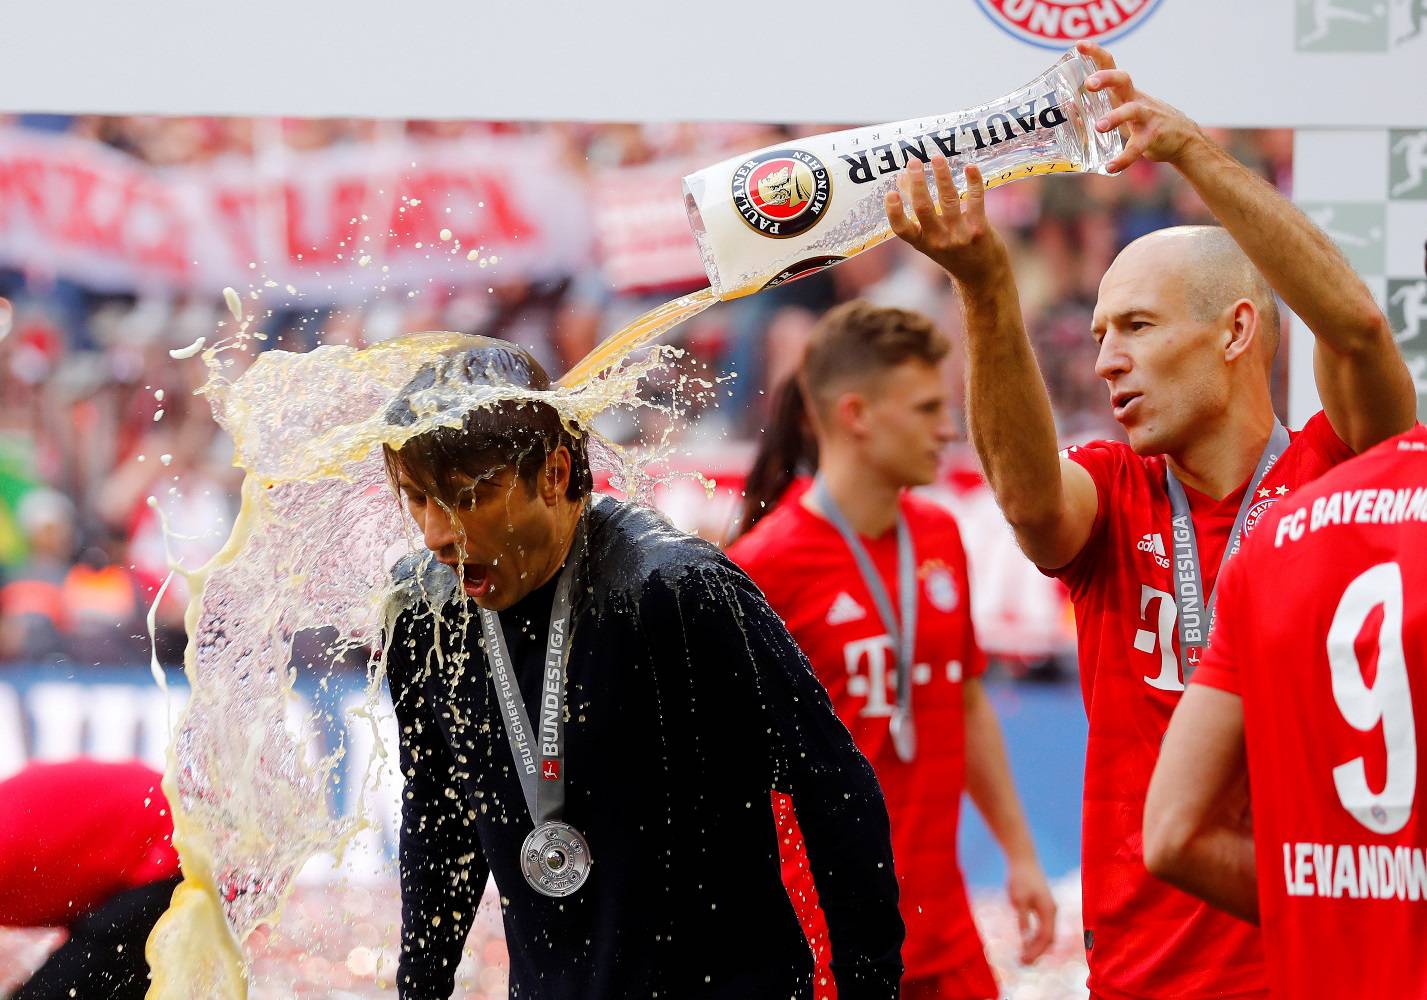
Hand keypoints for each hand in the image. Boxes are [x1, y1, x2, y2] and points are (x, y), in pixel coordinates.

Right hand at [884, 157, 1009, 287]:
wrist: (981, 276)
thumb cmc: (952, 252)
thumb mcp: (930, 237)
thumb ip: (917, 210)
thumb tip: (902, 177)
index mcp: (921, 243)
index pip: (901, 229)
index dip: (894, 211)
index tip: (890, 193)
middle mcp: (938, 240)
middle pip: (924, 208)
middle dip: (918, 184)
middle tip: (913, 162)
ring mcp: (959, 235)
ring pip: (949, 200)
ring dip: (942, 176)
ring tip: (936, 157)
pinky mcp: (979, 229)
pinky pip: (975, 201)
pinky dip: (973, 182)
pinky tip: (970, 167)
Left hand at [1006, 858, 1055, 963]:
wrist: (1023, 859)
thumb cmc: (1020, 878)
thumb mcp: (1018, 900)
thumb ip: (1023, 920)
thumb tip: (1025, 939)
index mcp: (1048, 911)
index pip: (1045, 938)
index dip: (1036, 952)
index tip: (1024, 961)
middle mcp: (1052, 911)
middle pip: (1049, 939)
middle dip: (1038, 952)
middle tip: (1023, 963)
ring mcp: (1049, 908)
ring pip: (1047, 933)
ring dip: (1037, 946)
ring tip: (1024, 955)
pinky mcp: (1044, 905)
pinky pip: (1044, 926)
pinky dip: (1037, 936)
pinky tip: (1026, 941)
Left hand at [1078, 41, 1206, 173]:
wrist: (1181, 139)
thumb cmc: (1144, 122)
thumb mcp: (1121, 112)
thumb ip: (1096, 110)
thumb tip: (1068, 109)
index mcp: (1124, 92)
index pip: (1110, 66)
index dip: (1096, 54)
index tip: (1079, 45)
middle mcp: (1135, 99)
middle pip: (1123, 80)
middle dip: (1106, 78)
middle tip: (1089, 83)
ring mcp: (1147, 116)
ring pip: (1132, 110)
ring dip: (1115, 117)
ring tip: (1099, 126)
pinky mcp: (1153, 136)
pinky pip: (1138, 147)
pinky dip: (1124, 158)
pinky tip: (1110, 167)